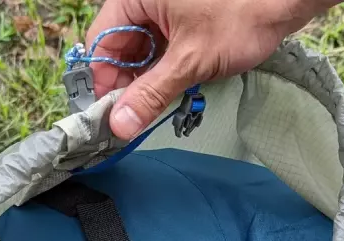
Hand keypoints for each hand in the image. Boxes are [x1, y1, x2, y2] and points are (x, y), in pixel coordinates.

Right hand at [86, 0, 338, 138]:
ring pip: (141, 51)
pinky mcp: (183, 17)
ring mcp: (164, 8)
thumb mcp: (190, 61)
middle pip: (119, 48)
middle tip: (136, 117)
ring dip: (147, 80)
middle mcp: (145, 0)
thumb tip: (120, 126)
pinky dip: (165, 70)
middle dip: (127, 83)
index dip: (103, 81)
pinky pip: (161, 47)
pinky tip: (175, 89)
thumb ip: (151, 94)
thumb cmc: (242, 15)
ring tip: (158, 105)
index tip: (112, 114)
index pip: (100, 43)